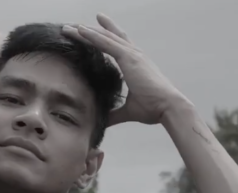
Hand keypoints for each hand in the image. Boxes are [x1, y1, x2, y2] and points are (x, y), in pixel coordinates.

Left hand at [63, 14, 189, 126]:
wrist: (167, 107)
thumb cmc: (153, 108)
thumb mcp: (129, 110)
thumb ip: (115, 114)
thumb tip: (103, 121)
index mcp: (136, 64)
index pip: (117, 44)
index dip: (106, 34)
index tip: (94, 27)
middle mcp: (134, 55)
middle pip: (109, 37)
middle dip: (92, 30)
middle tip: (75, 25)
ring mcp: (132, 54)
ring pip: (104, 38)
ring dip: (85, 31)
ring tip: (69, 27)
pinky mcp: (129, 57)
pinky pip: (105, 43)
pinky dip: (92, 36)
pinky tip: (79, 31)